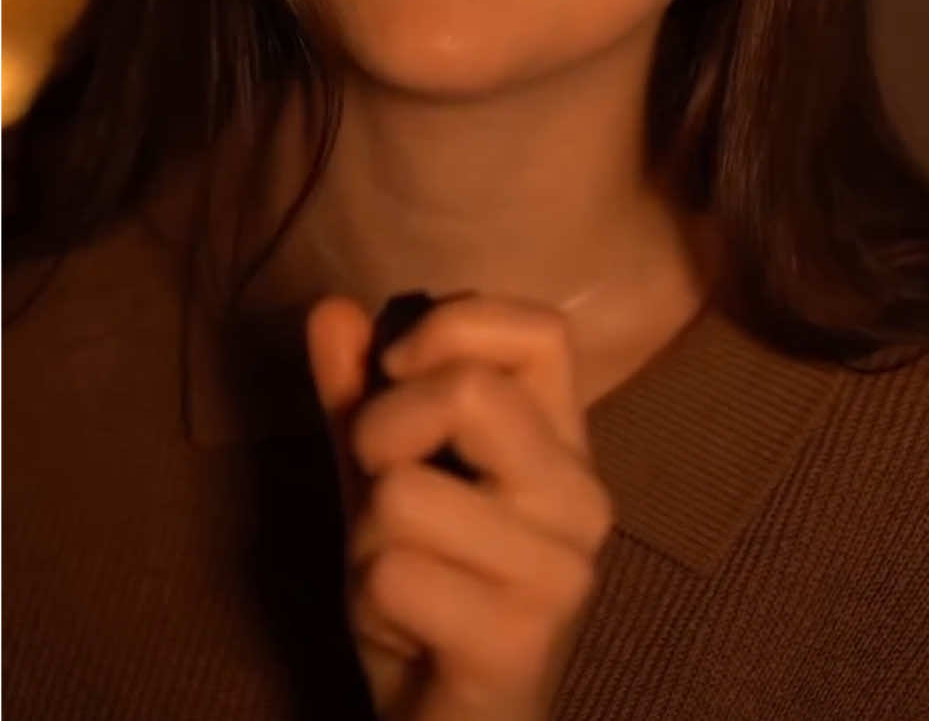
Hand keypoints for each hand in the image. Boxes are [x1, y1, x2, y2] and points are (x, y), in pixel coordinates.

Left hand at [306, 292, 615, 720]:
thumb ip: (360, 394)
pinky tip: (406, 630)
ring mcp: (560, 571)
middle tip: (382, 488)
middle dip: (381, 431)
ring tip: (400, 575)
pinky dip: (368, 599)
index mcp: (563, 442)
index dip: (452, 327)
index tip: (396, 370)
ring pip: (405, 492)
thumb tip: (329, 307)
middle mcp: (582, 495)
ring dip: (366, 537)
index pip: (540, 330)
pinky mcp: (520, 639)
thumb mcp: (383, 477)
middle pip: (467, 392)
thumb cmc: (427, 588)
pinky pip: (391, 572)